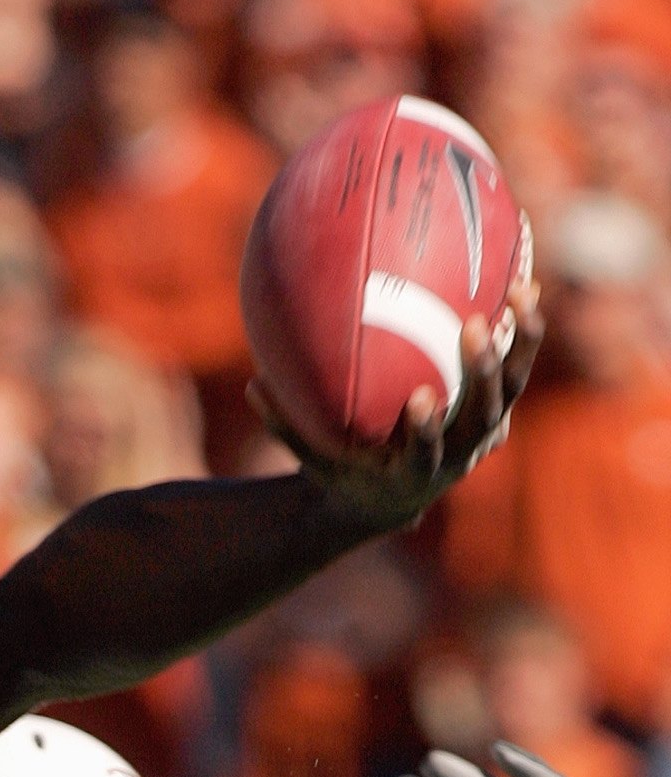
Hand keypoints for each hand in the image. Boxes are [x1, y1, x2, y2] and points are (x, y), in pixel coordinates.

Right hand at [255, 286, 542, 535]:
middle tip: (471, 327)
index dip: (425, 430)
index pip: (425, 455)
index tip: (419, 398)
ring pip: (511, 386)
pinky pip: (515, 361)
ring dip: (521, 341)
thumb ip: (287, 427)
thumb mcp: (315, 459)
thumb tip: (253, 386)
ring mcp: (484, 429)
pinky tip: (522, 278)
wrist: (393, 497)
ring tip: (521, 292)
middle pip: (482, 415)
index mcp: (415, 473)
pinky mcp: (497, 403)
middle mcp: (460, 454)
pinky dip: (522, 326)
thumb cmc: (347, 473)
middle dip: (479, 373)